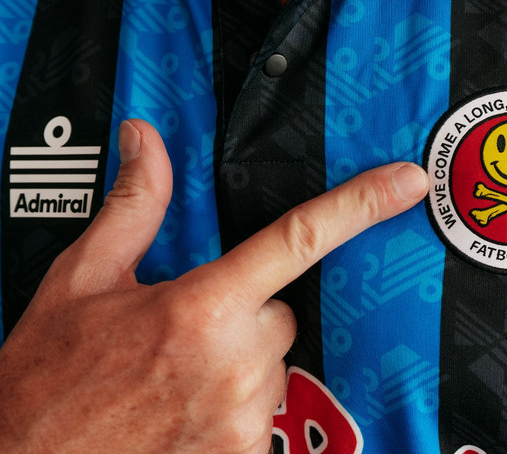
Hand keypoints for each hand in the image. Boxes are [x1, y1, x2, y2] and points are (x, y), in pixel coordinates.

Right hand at [0, 119, 427, 452]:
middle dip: (244, 315)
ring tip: (173, 381)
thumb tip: (146, 141)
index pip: (299, 238)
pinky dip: (233, 408)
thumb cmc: (48, 378)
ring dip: (237, 365)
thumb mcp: (82, 281)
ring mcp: (246, 416)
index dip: (361, 205)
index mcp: (200, 306)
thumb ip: (135, 207)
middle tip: (180, 336)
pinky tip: (182, 414)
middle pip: (280, 314)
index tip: (407, 182)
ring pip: (273, 364)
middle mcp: (235, 361)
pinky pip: (263, 413)